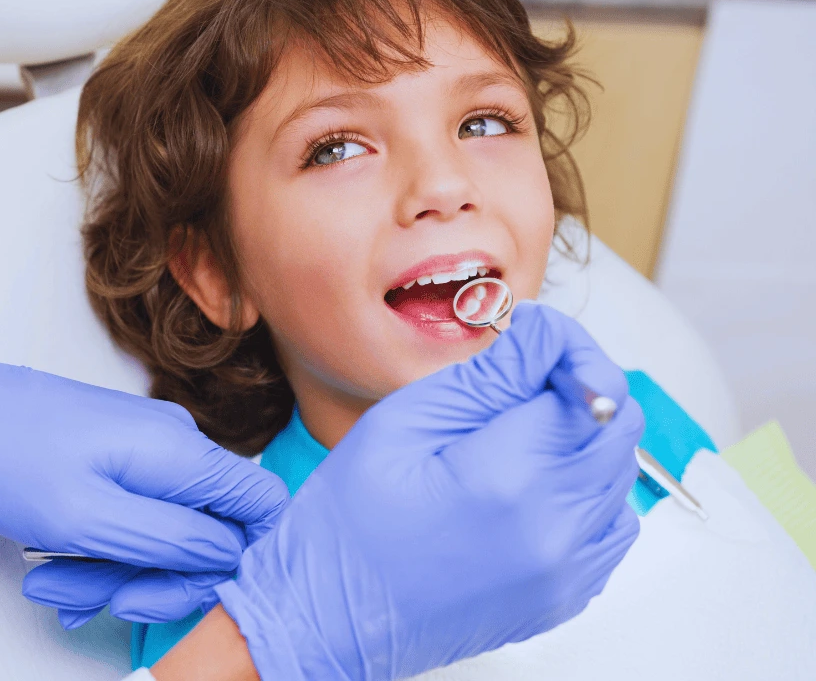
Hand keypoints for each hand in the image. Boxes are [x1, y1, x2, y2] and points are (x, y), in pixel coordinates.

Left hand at [0, 335, 288, 627]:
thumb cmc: (3, 455)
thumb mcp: (88, 518)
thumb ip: (170, 539)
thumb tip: (229, 554)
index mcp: (179, 452)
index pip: (262, 504)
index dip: (240, 558)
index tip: (189, 589)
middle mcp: (173, 446)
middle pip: (207, 533)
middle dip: (156, 579)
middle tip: (104, 600)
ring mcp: (145, 451)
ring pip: (162, 532)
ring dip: (114, 572)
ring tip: (54, 584)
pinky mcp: (117, 459)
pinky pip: (130, 518)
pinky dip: (99, 551)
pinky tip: (56, 568)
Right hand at [214, 303, 644, 679]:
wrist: (331, 616)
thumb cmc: (348, 524)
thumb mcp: (403, 422)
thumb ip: (488, 375)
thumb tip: (545, 334)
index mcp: (509, 479)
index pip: (590, 386)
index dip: (565, 350)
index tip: (532, 343)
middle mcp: (553, 531)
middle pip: (618, 427)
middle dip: (577, 387)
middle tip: (517, 383)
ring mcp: (565, 572)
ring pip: (619, 473)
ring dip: (581, 439)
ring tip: (513, 438)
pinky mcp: (565, 596)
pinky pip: (610, 525)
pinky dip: (583, 491)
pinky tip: (528, 485)